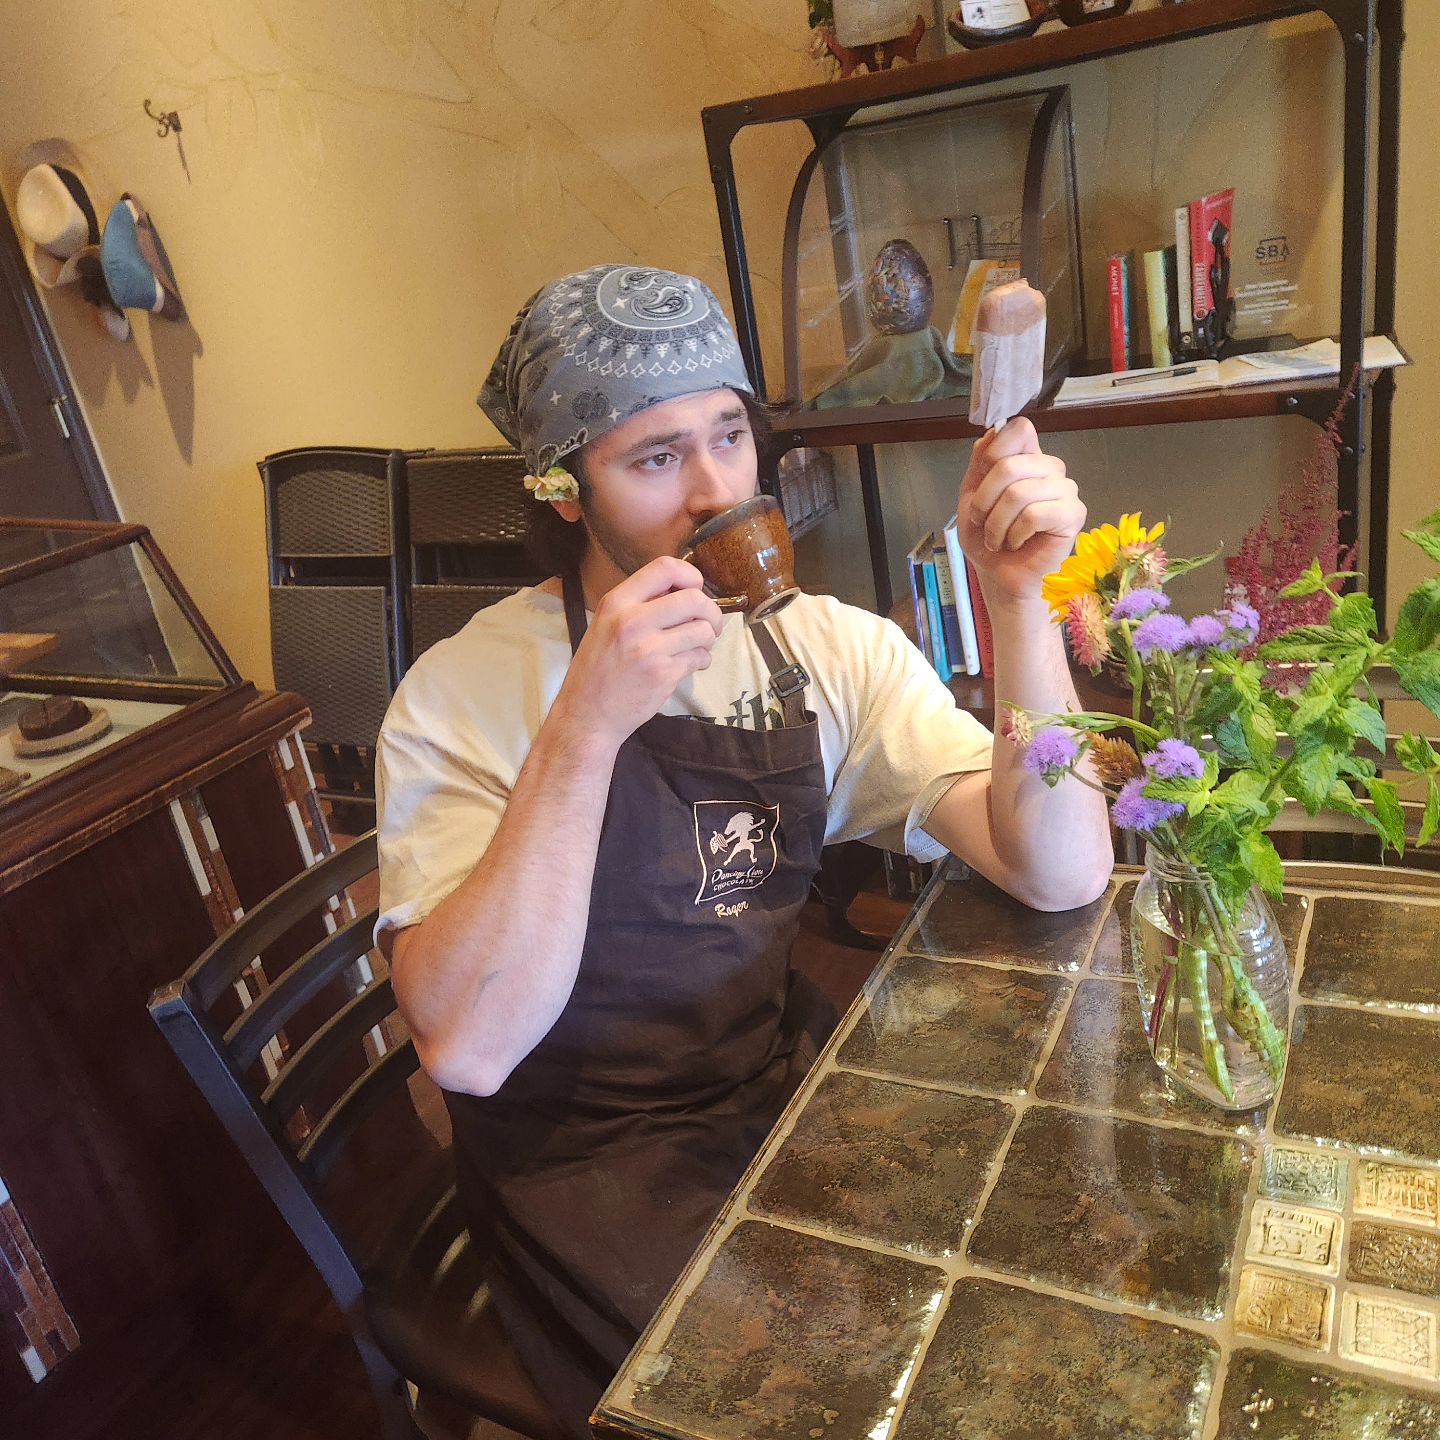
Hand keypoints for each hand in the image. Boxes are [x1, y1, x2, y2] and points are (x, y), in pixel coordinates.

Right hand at [551, 557, 723, 749]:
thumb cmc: (597, 670)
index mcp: (616, 603)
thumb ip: (638, 605)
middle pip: (694, 598)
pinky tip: (688, 664)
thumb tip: (681, 591)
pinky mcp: (663, 675)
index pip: (664, 567)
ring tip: (696, 646)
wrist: (586, 715)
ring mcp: (649, 649)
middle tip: (708, 623)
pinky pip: (699, 657)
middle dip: (711, 611)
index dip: (690, 574)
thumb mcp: (605, 624)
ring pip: (703, 629)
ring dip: (708, 638)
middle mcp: (632, 621)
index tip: (695, 588)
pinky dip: (701, 660)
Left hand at [957, 417, 1085, 604]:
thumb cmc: (989, 539)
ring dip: (996, 522)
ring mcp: (1065, 490)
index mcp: (1027, 459)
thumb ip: (980, 463)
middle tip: (980, 521)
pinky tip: (1015, 543)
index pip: (1019, 428)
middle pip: (1011, 462)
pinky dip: (1015, 533)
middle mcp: (1050, 469)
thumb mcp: (971, 498)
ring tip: (996, 539)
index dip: (994, 450)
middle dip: (984, 499)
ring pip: (1019, 492)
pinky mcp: (1073, 514)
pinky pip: (1035, 514)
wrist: (1001, 577)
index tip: (982, 477)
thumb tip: (993, 429)